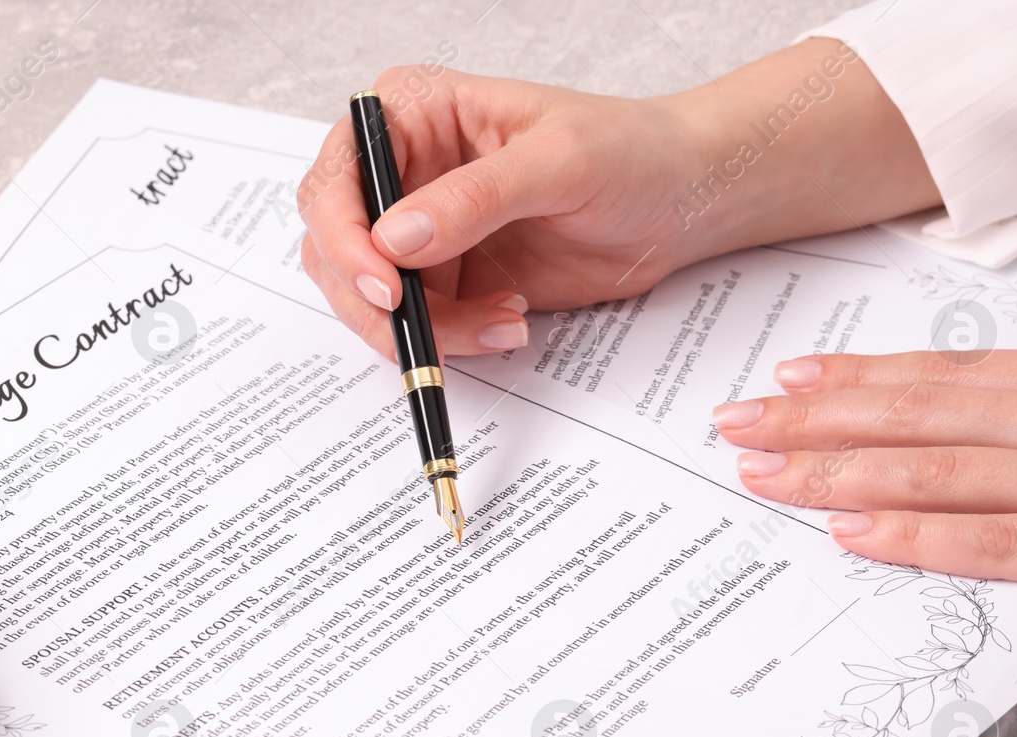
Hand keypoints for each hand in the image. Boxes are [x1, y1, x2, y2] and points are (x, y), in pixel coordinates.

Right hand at [299, 40, 938, 357]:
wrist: (680, 202)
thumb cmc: (629, 152)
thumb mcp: (557, 162)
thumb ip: (474, 198)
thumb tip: (397, 239)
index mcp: (413, 115)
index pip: (338, 177)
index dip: (345, 237)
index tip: (386, 284)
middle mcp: (403, 172)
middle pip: (335, 247)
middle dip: (376, 300)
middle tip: (425, 330)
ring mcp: (421, 231)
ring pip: (370, 298)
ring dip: (425, 328)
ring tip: (501, 323)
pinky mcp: (447, 280)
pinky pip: (419, 326)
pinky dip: (452, 341)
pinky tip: (508, 326)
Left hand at [716, 291, 1016, 603]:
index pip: (947, 375)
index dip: (862, 377)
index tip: (790, 379)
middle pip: (920, 415)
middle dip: (817, 421)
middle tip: (735, 425)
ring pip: (938, 471)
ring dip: (837, 472)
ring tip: (763, 476)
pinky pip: (997, 542)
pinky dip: (916, 535)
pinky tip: (849, 532)